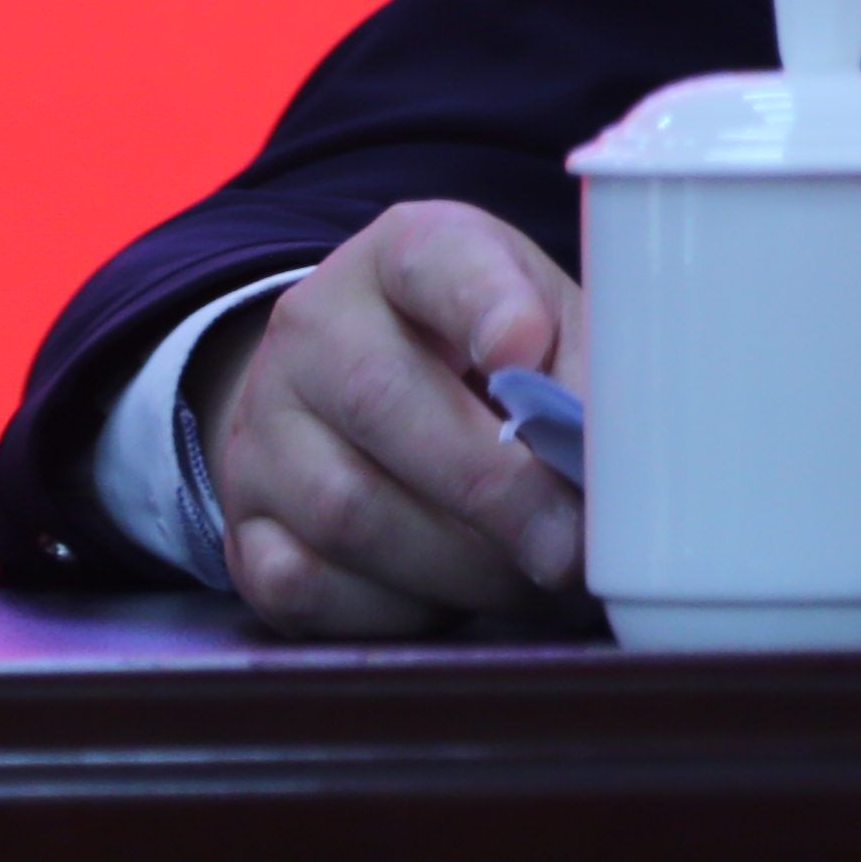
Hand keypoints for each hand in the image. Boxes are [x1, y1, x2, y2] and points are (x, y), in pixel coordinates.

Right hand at [191, 201, 589, 637]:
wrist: (355, 395)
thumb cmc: (487, 357)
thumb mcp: (549, 325)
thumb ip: (586, 372)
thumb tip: (619, 466)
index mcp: (405, 253)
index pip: (436, 257)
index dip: (484, 303)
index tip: (527, 350)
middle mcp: (312, 326)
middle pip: (383, 401)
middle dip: (494, 489)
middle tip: (570, 544)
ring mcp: (263, 427)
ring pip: (346, 509)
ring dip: (456, 564)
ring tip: (531, 578)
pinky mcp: (241, 525)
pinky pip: (304, 584)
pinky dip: (391, 608)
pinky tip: (450, 599)